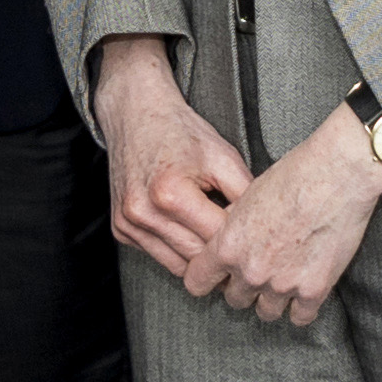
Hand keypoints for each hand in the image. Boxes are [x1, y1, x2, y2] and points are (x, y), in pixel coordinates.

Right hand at [91, 35, 251, 284]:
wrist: (135, 114)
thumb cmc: (180, 132)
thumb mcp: (223, 156)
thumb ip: (245, 196)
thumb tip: (261, 232)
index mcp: (170, 193)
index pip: (218, 238)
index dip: (241, 237)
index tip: (255, 234)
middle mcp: (143, 213)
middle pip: (198, 259)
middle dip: (221, 253)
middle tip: (240, 243)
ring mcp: (128, 224)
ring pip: (178, 267)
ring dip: (199, 257)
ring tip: (214, 236)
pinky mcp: (121, 230)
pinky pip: (159, 255)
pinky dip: (177, 249)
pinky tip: (188, 227)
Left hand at [193, 111, 381, 328]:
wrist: (336, 175)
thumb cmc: (293, 175)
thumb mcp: (247, 196)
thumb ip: (232, 226)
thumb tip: (226, 237)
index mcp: (228, 246)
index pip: (197, 283)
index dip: (208, 279)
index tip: (218, 276)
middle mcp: (250, 271)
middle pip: (235, 300)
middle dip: (245, 287)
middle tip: (261, 270)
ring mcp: (282, 284)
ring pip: (266, 313)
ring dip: (272, 300)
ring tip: (284, 281)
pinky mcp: (314, 289)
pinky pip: (300, 318)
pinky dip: (301, 308)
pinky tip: (305, 292)